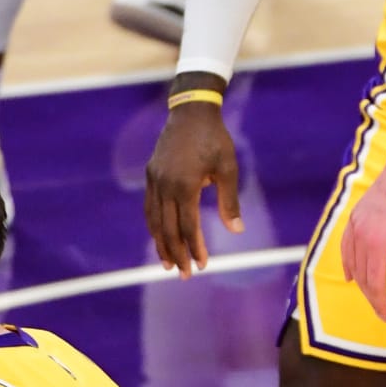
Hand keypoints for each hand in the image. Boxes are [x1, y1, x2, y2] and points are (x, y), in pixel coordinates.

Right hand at [145, 103, 242, 275]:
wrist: (191, 111)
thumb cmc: (215, 140)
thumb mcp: (228, 168)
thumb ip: (230, 201)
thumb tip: (237, 231)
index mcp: (185, 185)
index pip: (188, 227)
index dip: (195, 248)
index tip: (202, 265)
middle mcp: (165, 185)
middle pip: (168, 229)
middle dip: (176, 254)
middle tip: (184, 275)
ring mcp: (155, 180)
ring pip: (154, 220)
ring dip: (160, 244)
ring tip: (167, 264)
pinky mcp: (151, 174)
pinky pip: (149, 207)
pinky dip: (153, 225)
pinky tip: (159, 237)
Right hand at [341, 157, 385, 320]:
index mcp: (378, 243)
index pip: (375, 283)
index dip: (380, 303)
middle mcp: (361, 236)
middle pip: (362, 276)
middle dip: (371, 296)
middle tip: (382, 311)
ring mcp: (354, 226)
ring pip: (352, 263)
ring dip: (360, 282)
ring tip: (371, 296)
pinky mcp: (354, 218)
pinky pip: (345, 247)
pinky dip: (348, 264)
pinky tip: (351, 274)